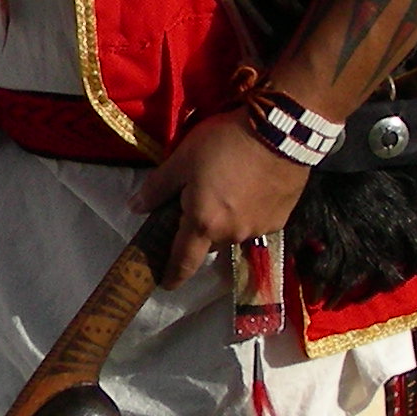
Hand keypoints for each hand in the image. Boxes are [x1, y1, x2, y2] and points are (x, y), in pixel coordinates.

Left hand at [130, 109, 312, 286]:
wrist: (281, 132)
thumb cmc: (225, 143)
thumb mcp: (183, 158)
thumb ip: (157, 187)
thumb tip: (135, 207)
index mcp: (203, 223)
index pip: (183, 261)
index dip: (172, 275)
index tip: (166, 283)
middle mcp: (232, 234)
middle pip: (209, 243)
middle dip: (201, 231)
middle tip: (199, 203)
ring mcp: (259, 228)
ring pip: (234, 233)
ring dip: (226, 221)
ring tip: (228, 189)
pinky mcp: (280, 219)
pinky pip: (256, 223)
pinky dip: (249, 212)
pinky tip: (251, 188)